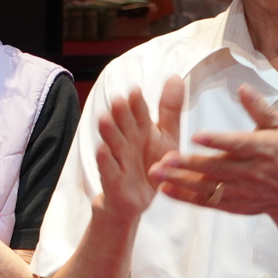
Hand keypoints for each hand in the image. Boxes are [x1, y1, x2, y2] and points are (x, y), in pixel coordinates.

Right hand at [93, 75, 183, 223]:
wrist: (136, 201)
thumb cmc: (150, 164)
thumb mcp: (166, 136)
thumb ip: (169, 108)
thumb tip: (175, 76)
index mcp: (141, 130)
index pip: (139, 113)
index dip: (137, 103)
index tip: (136, 91)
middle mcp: (128, 143)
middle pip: (124, 126)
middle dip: (121, 114)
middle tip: (119, 100)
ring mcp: (119, 161)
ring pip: (114, 145)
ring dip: (109, 133)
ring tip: (105, 119)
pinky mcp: (114, 182)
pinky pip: (109, 171)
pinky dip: (105, 161)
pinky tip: (102, 151)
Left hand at [151, 84, 277, 218]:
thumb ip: (260, 109)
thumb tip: (242, 88)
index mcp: (262, 150)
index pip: (237, 145)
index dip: (217, 141)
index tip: (195, 136)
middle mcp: (251, 173)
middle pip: (216, 169)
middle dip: (189, 165)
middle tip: (164, 158)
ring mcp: (240, 192)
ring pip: (207, 187)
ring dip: (180, 181)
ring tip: (156, 172)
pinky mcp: (232, 206)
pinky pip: (206, 203)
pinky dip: (185, 198)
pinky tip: (164, 189)